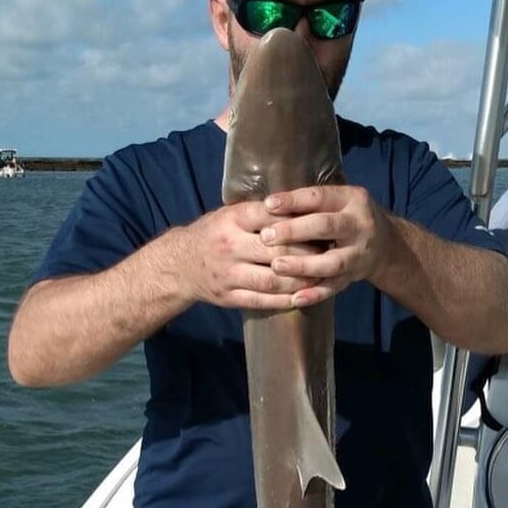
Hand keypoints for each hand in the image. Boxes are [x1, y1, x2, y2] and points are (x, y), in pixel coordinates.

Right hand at [182, 202, 324, 309]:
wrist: (179, 265)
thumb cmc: (213, 234)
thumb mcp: (229, 215)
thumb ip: (258, 212)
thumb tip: (301, 207)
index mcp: (231, 220)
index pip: (271, 217)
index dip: (298, 221)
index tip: (321, 222)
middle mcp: (229, 246)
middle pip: (276, 250)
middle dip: (307, 252)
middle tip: (329, 252)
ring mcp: (228, 274)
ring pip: (272, 280)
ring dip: (299, 281)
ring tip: (320, 276)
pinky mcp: (228, 297)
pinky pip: (262, 301)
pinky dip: (284, 300)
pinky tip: (302, 296)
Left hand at [258, 184, 383, 305]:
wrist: (386, 245)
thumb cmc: (347, 217)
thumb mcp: (337, 201)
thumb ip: (309, 203)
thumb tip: (267, 205)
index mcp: (351, 200)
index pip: (319, 197)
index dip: (294, 200)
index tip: (268, 205)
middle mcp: (358, 225)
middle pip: (326, 226)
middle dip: (294, 231)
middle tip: (266, 236)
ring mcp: (358, 254)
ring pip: (332, 261)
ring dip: (303, 265)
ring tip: (276, 266)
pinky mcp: (354, 277)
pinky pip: (334, 287)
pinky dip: (315, 294)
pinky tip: (295, 298)